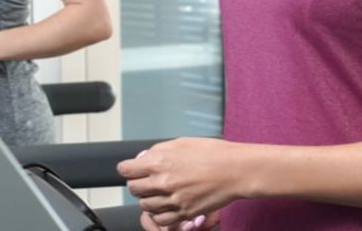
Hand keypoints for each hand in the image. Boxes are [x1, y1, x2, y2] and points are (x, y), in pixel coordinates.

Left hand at [118, 137, 240, 227]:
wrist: (235, 170)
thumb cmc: (212, 153)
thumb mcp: (180, 142)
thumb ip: (158, 151)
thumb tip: (144, 157)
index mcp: (159, 162)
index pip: (126, 170)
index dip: (127, 169)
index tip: (130, 170)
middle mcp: (162, 182)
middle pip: (133, 189)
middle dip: (137, 183)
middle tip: (146, 180)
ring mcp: (173, 199)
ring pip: (145, 205)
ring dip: (148, 198)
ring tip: (158, 192)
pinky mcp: (184, 212)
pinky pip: (160, 219)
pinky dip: (159, 213)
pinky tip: (165, 205)